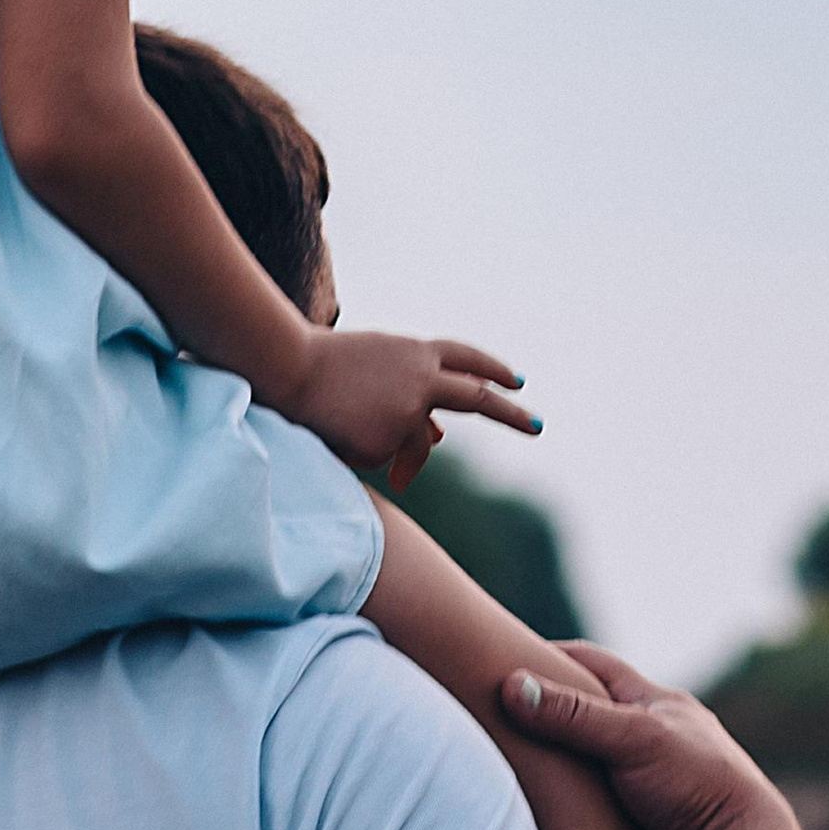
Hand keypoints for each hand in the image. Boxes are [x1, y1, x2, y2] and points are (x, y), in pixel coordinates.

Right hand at [283, 328, 539, 493]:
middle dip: (511, 414)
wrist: (290, 367)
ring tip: (397, 476)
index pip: (464, 358)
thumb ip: (411, 394)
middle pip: (477, 398)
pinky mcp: (391, 438)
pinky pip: (387, 457)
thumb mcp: (375, 372)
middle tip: (538, 426)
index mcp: (416, 353)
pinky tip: (344, 437)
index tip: (517, 381)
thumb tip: (441, 437)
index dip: (491, 368)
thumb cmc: (323, 364)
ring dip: (409, 461)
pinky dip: (370, 453)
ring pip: (420, 444)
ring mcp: (410, 410)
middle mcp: (422, 379)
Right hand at [502, 644, 800, 829]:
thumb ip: (573, 716)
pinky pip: (608, 796)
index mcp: (658, 703)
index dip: (549, 658)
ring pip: (600, 756)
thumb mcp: (632, 740)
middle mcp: (661, 733)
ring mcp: (660, 775)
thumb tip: (512, 687)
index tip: (505, 659)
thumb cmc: (696, 787)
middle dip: (554, 710)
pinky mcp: (656, 817)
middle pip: (594, 710)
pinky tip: (559, 808)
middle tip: (503, 715)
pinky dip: (582, 795)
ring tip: (521, 766)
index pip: (594, 664)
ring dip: (567, 758)